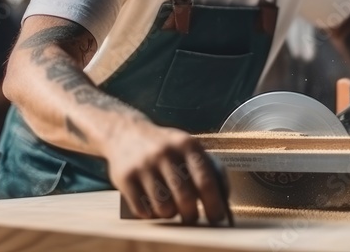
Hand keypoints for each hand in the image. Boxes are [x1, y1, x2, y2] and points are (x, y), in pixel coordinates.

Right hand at [102, 120, 226, 225]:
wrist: (125, 132)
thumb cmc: (165, 145)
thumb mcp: (186, 146)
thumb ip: (206, 166)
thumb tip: (224, 197)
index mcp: (186, 144)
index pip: (205, 180)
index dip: (214, 203)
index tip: (217, 218)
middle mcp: (165, 153)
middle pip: (185, 197)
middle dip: (191, 214)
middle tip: (191, 218)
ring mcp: (143, 165)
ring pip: (164, 207)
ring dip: (170, 214)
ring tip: (170, 209)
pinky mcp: (125, 177)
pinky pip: (142, 209)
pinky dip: (150, 213)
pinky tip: (152, 206)